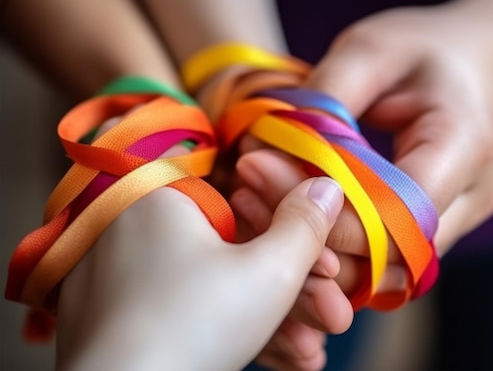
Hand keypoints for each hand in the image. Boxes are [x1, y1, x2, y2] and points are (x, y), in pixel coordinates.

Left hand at [54, 116, 344, 370]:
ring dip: (269, 314)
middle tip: (328, 316)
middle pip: (232, 245)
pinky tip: (278, 355)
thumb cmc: (194, 328)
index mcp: (157, 191)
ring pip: (213, 281)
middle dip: (290, 286)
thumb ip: (306, 223)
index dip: (289, 225)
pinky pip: (185, 305)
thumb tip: (329, 184)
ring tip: (307, 350)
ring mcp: (118, 272)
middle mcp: (131, 223)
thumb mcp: (269, 271)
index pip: (241, 189)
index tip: (324, 264)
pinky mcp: (117, 312)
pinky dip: (227, 325)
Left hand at [230, 6, 492, 368]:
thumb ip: (326, 97)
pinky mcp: (438, 227)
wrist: (474, 61)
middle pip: (390, 251)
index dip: (328, 212)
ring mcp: (460, 218)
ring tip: (258, 200)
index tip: (258, 170)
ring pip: (384, 267)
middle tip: (246, 187)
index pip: (397, 211)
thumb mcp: (370, 49)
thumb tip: (270, 145)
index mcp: (464, 144)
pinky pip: (383, 257)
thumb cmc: (423, 47)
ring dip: (320, 249)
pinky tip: (291, 213)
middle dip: (311, 234)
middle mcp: (471, 196)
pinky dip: (336, 246)